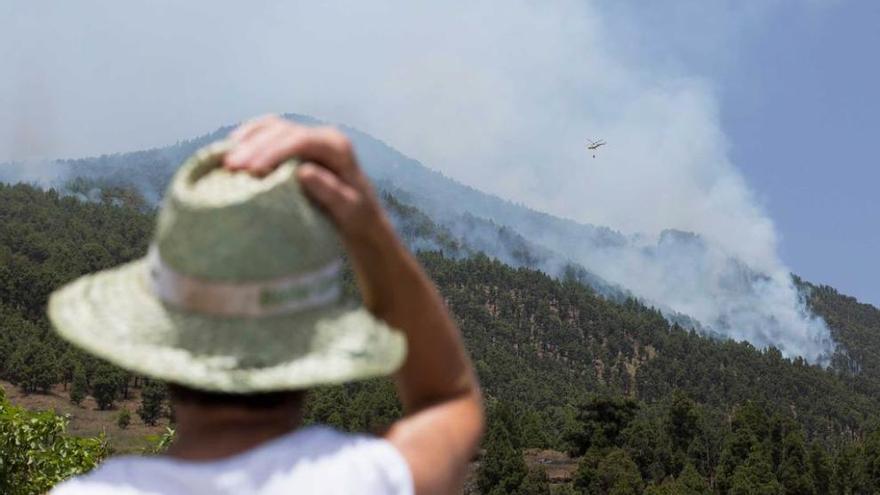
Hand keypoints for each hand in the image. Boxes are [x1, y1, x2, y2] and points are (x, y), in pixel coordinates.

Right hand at [223, 115, 390, 244]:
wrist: (359, 215)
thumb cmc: (355, 216)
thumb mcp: (349, 209)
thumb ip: (330, 190)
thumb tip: (303, 172)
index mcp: (337, 146)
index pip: (301, 141)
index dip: (273, 152)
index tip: (251, 170)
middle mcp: (321, 136)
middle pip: (282, 131)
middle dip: (254, 148)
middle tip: (230, 167)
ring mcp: (307, 137)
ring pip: (271, 128)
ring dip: (246, 142)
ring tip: (225, 161)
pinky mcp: (293, 144)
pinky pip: (267, 133)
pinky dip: (247, 139)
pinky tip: (230, 149)